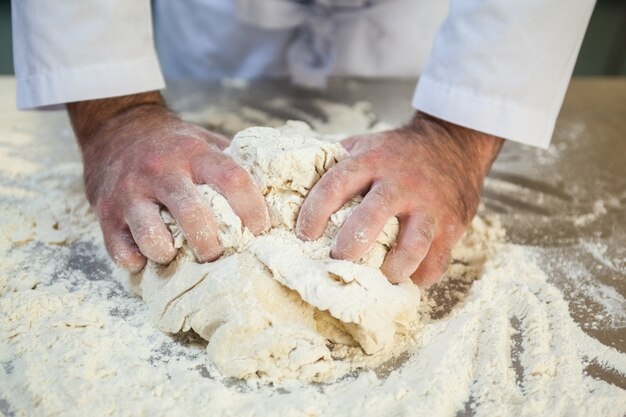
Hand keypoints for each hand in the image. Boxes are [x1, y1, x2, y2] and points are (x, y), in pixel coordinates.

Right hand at [67, 92, 269, 272]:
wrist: (114, 127)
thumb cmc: (171, 142)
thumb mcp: (202, 140)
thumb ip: (231, 162)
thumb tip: (272, 189)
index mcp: (193, 153)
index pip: (231, 178)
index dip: (251, 207)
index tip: (261, 228)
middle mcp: (162, 170)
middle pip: (192, 213)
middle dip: (210, 244)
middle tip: (217, 255)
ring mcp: (130, 191)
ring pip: (151, 235)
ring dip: (168, 254)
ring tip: (175, 255)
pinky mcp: (105, 211)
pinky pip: (120, 248)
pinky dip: (136, 260)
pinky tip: (146, 256)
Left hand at [296, 112, 502, 285]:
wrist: (453, 143)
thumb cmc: (398, 151)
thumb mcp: (366, 145)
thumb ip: (336, 164)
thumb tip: (293, 187)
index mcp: (372, 161)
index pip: (335, 185)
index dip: (314, 213)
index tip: (303, 235)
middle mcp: (400, 182)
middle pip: (371, 217)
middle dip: (349, 245)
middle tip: (336, 260)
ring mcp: (429, 204)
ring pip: (412, 243)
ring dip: (393, 267)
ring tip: (380, 277)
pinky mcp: (452, 223)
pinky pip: (438, 257)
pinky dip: (422, 275)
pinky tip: (409, 278)